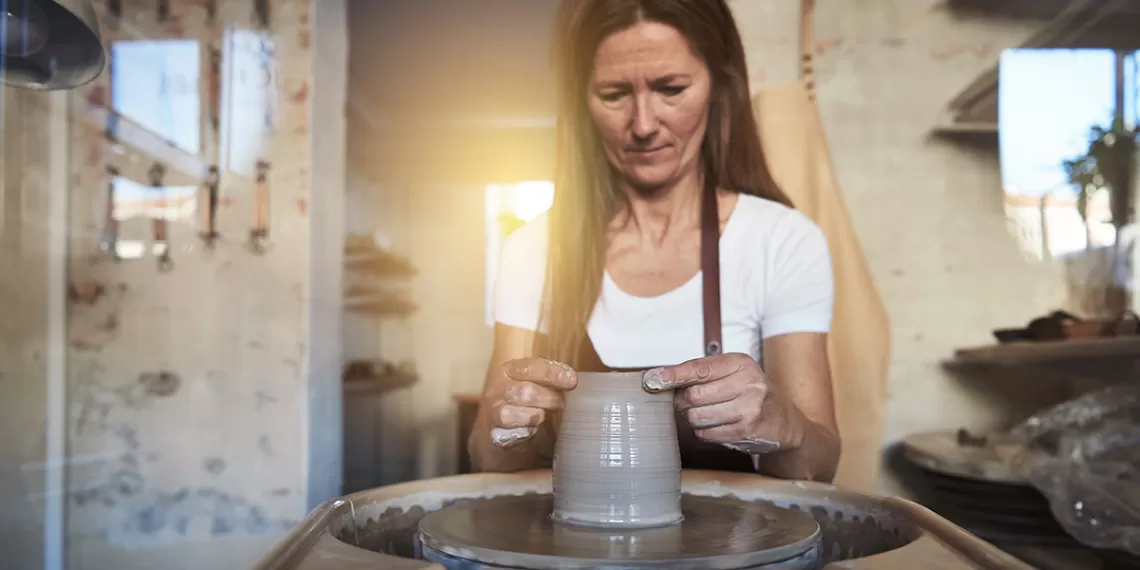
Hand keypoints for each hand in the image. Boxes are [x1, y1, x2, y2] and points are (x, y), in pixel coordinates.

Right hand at [488, 358, 575, 447]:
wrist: (500, 428)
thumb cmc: (524, 401)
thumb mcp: (534, 383)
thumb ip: (550, 379)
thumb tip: (572, 379)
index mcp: (509, 370)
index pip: (530, 367)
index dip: (552, 373)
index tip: (572, 381)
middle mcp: (497, 389)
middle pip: (524, 392)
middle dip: (548, 398)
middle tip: (560, 403)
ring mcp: (493, 413)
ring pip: (512, 414)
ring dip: (534, 416)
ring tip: (543, 417)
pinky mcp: (495, 434)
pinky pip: (511, 435)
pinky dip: (525, 433)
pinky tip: (532, 431)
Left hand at [643, 353, 801, 454]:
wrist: (784, 420)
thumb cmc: (750, 393)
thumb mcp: (734, 374)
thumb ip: (702, 373)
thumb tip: (662, 377)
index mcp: (741, 363)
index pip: (700, 368)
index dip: (674, 375)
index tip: (655, 379)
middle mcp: (748, 383)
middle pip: (693, 395)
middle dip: (683, 402)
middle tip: (687, 403)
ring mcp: (749, 408)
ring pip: (697, 416)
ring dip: (693, 418)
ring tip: (706, 414)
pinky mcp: (746, 430)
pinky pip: (706, 433)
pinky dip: (703, 431)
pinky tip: (716, 425)